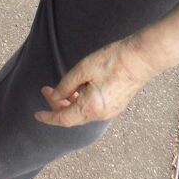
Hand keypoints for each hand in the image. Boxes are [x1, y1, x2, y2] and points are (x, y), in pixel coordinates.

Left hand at [33, 38, 158, 127]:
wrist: (141, 59)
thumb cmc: (112, 61)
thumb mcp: (83, 69)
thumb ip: (66, 85)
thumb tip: (55, 96)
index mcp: (90, 107)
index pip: (63, 119)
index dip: (48, 117)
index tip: (36, 114)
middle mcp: (100, 114)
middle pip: (72, 116)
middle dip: (56, 105)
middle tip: (46, 89)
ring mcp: (110, 112)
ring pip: (82, 113)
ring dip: (69, 104)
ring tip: (61, 88)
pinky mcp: (116, 106)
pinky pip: (93, 110)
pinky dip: (81, 103)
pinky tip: (78, 90)